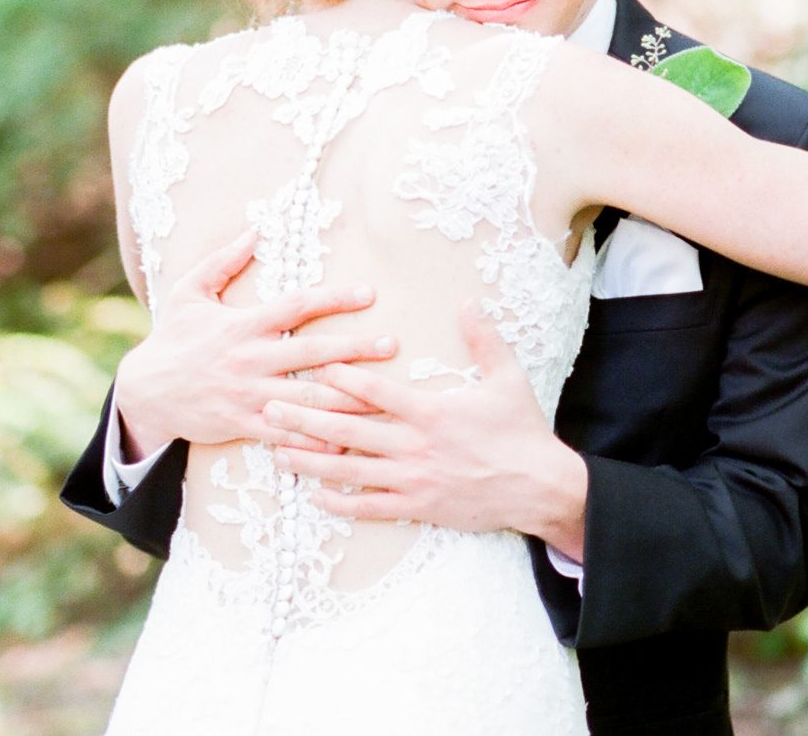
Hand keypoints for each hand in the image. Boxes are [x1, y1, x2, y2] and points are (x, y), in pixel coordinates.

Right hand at [115, 229, 397, 458]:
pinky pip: (286, 434)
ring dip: (346, 397)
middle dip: (354, 349)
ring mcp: (248, 395)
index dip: (333, 299)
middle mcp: (249, 360)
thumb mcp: (189, 292)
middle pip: (310, 353)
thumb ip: (223, 261)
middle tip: (392, 344)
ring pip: (306, 398)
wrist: (143, 392)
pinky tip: (347, 442)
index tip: (368, 293)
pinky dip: (316, 439)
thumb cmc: (172, 338)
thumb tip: (255, 230)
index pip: (295, 307)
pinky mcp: (243, 425)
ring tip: (383, 396)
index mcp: (242, 325)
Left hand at [264, 304, 588, 561]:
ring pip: (349, 470)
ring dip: (310, 461)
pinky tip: (314, 495)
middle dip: (304, 418)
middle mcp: (414, 445)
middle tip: (268, 408)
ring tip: (277, 452)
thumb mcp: (507, 377)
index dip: (338, 378)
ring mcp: (413, 480)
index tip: (308, 366)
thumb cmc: (522, 430)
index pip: (374, 391)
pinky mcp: (418, 507)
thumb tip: (468, 300)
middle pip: (347, 430)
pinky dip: (338, 502)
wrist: (539, 486)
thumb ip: (484, 338)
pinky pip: (369, 507)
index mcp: (430, 411)